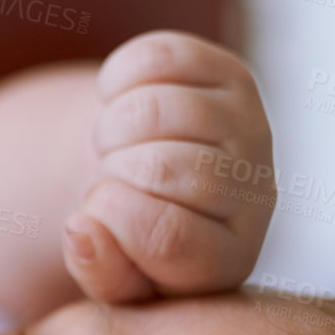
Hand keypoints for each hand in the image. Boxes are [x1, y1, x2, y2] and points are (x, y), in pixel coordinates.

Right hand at [61, 31, 274, 303]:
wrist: (146, 182)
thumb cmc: (127, 241)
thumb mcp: (113, 276)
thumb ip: (100, 272)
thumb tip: (81, 230)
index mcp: (225, 259)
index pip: (169, 236)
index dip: (113, 220)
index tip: (92, 216)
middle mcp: (253, 193)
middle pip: (167, 167)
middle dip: (111, 170)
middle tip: (106, 180)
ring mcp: (249, 126)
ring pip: (162, 109)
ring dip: (111, 126)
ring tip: (112, 148)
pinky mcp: (230, 73)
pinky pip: (160, 58)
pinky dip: (117, 80)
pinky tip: (120, 105)